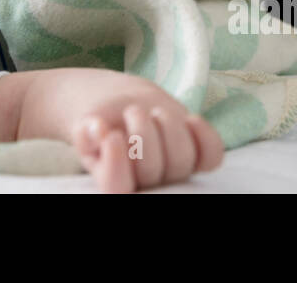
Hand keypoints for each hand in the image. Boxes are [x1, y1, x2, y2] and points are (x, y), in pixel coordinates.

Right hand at [71, 91, 224, 192]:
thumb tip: (97, 129)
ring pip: (181, 162)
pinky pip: (211, 157)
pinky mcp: (195, 156)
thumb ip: (86, 131)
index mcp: (114, 181)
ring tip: (154, 110)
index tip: (112, 135)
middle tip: (132, 110)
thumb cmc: (101, 119)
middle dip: (143, 135)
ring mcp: (174, 173)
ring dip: (170, 130)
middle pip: (151, 172)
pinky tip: (191, 119)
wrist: (123, 107)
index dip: (117, 166)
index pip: (117, 188)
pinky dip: (205, 138)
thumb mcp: (86, 124)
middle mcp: (146, 185)